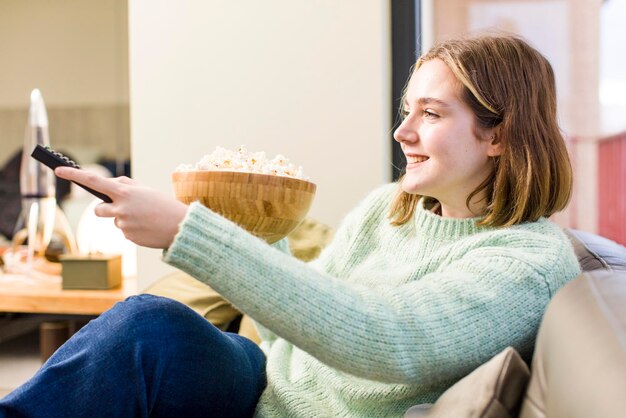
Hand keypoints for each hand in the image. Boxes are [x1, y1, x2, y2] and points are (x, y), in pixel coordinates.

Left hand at [55, 167, 187, 248]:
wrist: (180, 227)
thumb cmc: (164, 206)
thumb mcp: (146, 190)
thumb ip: (127, 186)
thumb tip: (111, 184)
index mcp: (125, 193)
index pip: (94, 182)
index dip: (74, 175)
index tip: (58, 170)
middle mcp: (121, 208)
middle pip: (98, 209)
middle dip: (105, 209)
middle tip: (121, 208)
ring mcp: (124, 224)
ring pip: (115, 221)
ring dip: (125, 219)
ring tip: (145, 219)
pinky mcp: (129, 237)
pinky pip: (125, 232)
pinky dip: (134, 229)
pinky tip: (147, 228)